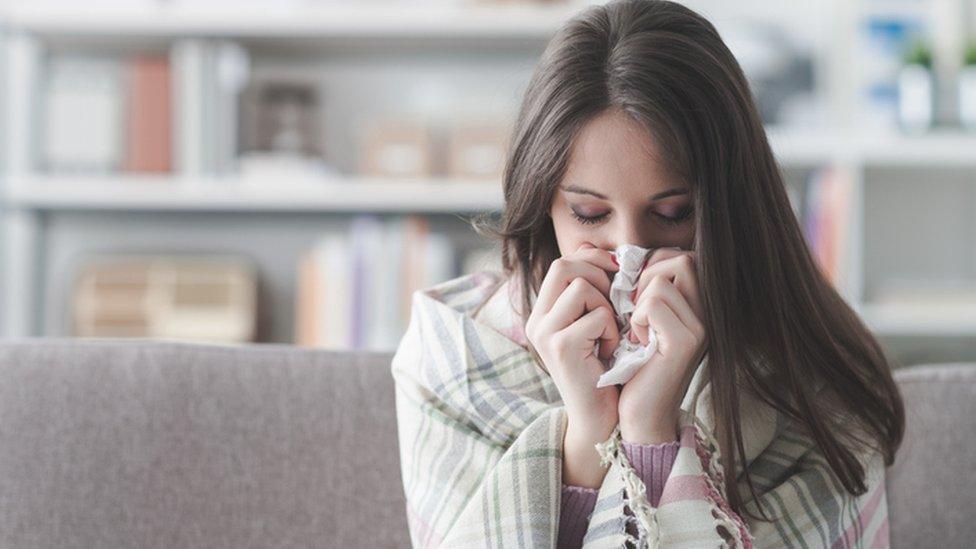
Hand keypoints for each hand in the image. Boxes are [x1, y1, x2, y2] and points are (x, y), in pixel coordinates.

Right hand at [524, 242, 620, 438]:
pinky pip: (597, 315)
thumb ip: (592, 290)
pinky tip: (610, 352)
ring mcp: (544, 333)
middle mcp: (537, 320)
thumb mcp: (595, 323)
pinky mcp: (560, 347)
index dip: (593, 260)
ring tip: (609, 333)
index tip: (617, 276)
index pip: (563, 261)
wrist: (600, 418)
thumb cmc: (605, 369)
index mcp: (543, 312)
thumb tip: (597, 249)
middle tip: (614, 304)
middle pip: (566, 265)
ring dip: (607, 307)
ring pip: (582, 287)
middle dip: (600, 277)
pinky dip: (612, 331)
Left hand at [617, 248, 707, 443]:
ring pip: (661, 281)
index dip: (653, 266)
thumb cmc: (633, 365)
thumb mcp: (640, 320)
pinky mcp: (686, 342)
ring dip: (638, 303)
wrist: (639, 413)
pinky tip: (638, 342)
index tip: (636, 296)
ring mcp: (701, 327)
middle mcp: (708, 314)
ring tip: (638, 330)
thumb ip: (643, 288)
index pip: (682, 257)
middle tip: (635, 309)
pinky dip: (637, 319)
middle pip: (681, 259)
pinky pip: (653, 304)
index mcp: (699, 306)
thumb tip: (621, 256)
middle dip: (647, 277)